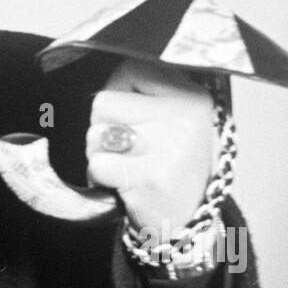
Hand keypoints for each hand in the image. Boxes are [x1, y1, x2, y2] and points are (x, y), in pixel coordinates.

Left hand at [86, 59, 217, 235]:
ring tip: (128, 166)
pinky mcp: (151, 177)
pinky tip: (125, 184)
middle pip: (103, 103)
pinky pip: (98, 165)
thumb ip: (144, 90)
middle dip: (103, 128)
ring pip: (96, 133)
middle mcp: (185, 117)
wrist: (189, 221)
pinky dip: (101, 178)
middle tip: (130, 150)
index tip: (131, 115)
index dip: (117, 92)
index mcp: (192, 94)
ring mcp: (170, 147)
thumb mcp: (173, 117)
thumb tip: (95, 66)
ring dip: (100, 155)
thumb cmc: (170, 163)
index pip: (130, 69)